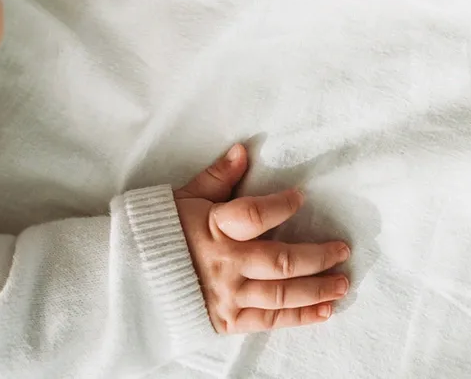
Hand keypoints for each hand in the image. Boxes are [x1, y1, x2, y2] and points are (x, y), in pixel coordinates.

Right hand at [174, 144, 350, 333]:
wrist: (126, 282)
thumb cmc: (157, 235)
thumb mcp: (185, 199)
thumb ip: (217, 177)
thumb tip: (243, 150)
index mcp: (215, 228)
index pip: (255, 215)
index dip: (282, 205)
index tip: (301, 197)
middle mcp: (225, 264)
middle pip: (282, 261)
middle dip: (318, 256)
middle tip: (342, 249)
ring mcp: (227, 295)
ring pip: (282, 294)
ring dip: (318, 288)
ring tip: (343, 282)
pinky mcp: (227, 321)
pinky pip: (270, 321)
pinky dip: (300, 317)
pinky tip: (325, 311)